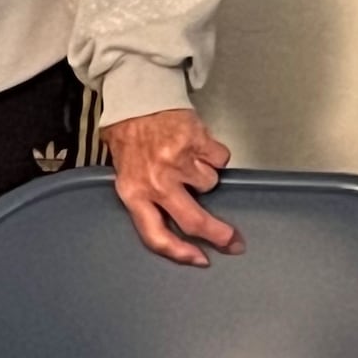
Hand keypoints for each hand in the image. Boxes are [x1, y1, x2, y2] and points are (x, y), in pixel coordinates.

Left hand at [101, 109, 243, 265]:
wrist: (136, 98)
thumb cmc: (129, 135)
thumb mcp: (125, 172)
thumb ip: (146, 198)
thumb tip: (175, 228)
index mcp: (133, 191)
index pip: (155, 235)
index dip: (180, 254)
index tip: (199, 259)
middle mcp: (156, 180)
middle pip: (194, 221)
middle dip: (219, 235)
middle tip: (232, 241)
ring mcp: (178, 162)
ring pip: (209, 184)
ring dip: (203, 174)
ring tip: (186, 158)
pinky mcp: (197, 142)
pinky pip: (219, 159)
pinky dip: (213, 154)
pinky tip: (196, 145)